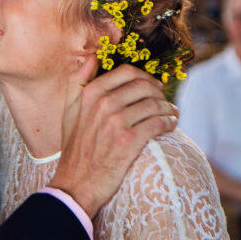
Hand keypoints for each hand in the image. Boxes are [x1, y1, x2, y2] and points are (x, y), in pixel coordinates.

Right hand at [48, 58, 177, 217]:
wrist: (77, 182)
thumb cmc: (75, 146)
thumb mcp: (68, 109)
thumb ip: (78, 80)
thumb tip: (93, 57)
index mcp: (90, 92)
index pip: (127, 73)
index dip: (145, 77)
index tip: (153, 85)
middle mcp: (103, 104)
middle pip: (144, 86)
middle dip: (159, 92)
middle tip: (165, 100)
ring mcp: (116, 122)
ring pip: (154, 105)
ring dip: (168, 108)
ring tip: (172, 113)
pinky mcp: (130, 141)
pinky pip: (158, 123)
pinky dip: (169, 122)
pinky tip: (171, 125)